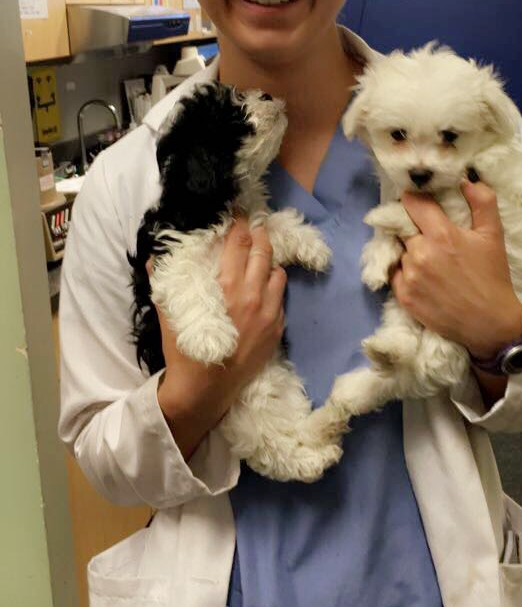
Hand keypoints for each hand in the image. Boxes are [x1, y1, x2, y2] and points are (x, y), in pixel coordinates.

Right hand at [155, 217, 286, 458]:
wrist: (204, 392)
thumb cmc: (184, 352)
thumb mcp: (170, 314)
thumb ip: (165, 282)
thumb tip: (155, 257)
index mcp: (227, 287)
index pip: (239, 244)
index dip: (240, 224)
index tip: (238, 214)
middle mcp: (253, 295)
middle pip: (264, 252)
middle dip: (259, 234)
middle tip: (254, 225)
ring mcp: (269, 314)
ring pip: (278, 274)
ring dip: (269, 262)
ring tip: (260, 258)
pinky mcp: (276, 330)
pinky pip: (281, 300)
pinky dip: (274, 289)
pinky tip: (264, 289)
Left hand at [390, 178, 521, 359]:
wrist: (490, 324)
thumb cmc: (492, 276)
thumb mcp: (493, 235)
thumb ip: (483, 201)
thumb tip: (466, 179)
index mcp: (441, 235)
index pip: (413, 203)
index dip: (414, 199)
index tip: (418, 202)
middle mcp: (420, 253)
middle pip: (404, 228)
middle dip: (414, 228)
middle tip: (428, 235)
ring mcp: (409, 276)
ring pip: (400, 251)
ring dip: (409, 250)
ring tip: (428, 259)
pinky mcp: (403, 296)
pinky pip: (395, 272)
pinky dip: (404, 270)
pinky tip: (421, 275)